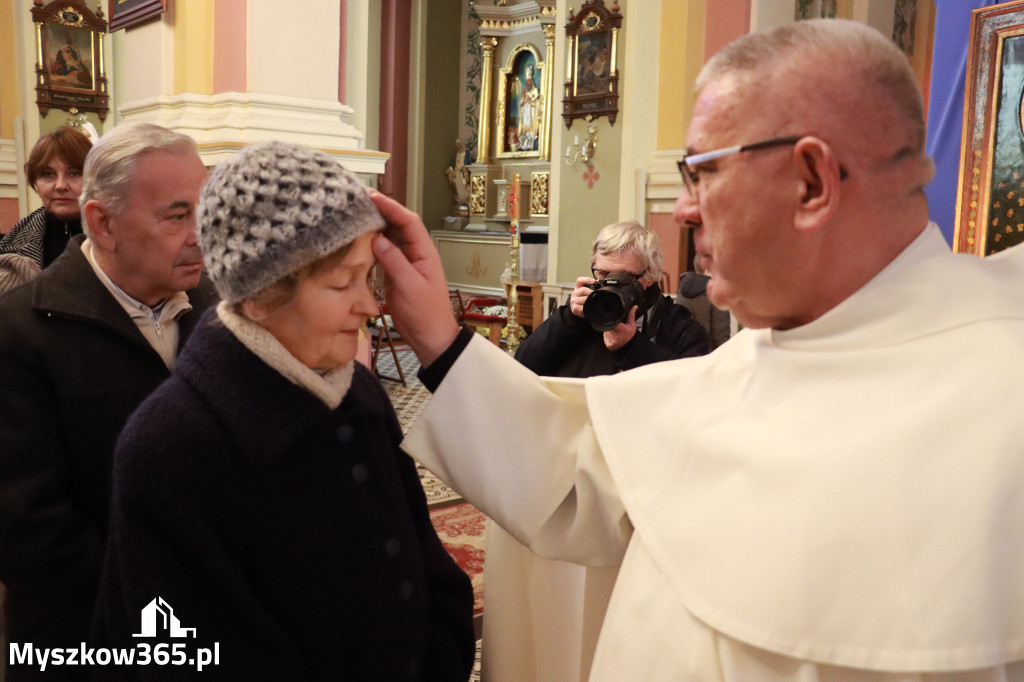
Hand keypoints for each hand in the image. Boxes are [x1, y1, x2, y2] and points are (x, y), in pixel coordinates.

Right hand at [370, 191, 459, 366]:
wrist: (429, 337)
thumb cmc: (425, 313)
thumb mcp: (410, 287)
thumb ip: (394, 262)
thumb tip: (377, 239)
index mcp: (424, 252)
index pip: (408, 222)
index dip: (391, 207)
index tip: (372, 197)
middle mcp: (415, 253)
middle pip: (397, 225)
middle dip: (380, 211)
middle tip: (357, 200)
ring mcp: (404, 262)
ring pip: (388, 237)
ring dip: (374, 226)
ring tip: (353, 214)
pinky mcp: (394, 273)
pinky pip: (382, 253)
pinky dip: (370, 244)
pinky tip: (356, 239)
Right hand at [569, 276, 596, 317]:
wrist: (579, 308)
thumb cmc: (585, 299)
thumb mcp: (588, 292)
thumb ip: (594, 288)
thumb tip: (604, 286)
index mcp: (579, 287)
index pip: (580, 280)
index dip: (587, 280)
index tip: (594, 281)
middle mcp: (575, 293)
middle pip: (583, 290)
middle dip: (591, 292)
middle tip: (597, 294)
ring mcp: (574, 300)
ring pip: (583, 299)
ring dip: (590, 301)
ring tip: (594, 302)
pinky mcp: (574, 308)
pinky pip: (581, 308)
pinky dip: (586, 308)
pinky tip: (589, 308)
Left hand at [603, 306, 636, 350]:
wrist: (629, 348)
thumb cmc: (630, 337)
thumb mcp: (631, 325)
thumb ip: (631, 315)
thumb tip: (634, 307)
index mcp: (617, 327)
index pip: (610, 320)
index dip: (611, 318)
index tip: (616, 322)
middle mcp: (611, 333)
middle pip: (607, 324)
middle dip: (611, 324)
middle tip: (618, 328)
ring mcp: (608, 339)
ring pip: (605, 330)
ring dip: (609, 330)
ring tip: (616, 333)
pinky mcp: (607, 343)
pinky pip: (605, 337)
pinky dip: (609, 336)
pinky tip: (614, 337)